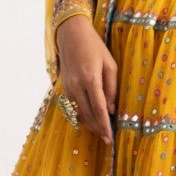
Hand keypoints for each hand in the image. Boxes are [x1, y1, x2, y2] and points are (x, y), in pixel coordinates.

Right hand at [55, 15, 116, 143]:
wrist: (71, 34)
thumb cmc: (94, 47)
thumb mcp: (109, 64)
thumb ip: (111, 87)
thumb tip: (112, 108)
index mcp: (90, 78)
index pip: (99, 108)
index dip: (105, 125)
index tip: (110, 138)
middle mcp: (76, 85)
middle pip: (88, 114)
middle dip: (98, 129)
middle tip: (107, 140)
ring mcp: (68, 87)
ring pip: (79, 113)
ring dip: (90, 124)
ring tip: (101, 133)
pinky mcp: (64, 87)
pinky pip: (74, 106)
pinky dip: (83, 115)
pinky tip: (91, 120)